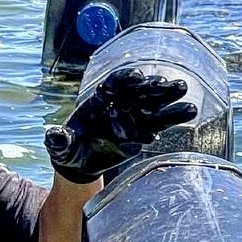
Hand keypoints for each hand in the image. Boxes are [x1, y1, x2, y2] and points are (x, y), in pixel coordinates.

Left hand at [44, 67, 196, 183]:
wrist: (80, 164)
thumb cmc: (68, 150)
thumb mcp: (60, 147)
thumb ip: (59, 140)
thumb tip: (53, 135)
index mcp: (96, 101)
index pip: (112, 85)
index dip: (124, 80)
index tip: (137, 77)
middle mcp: (117, 105)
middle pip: (136, 91)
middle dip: (151, 86)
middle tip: (167, 83)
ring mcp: (131, 117)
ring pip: (152, 104)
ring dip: (167, 97)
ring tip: (184, 89)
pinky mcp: (142, 131)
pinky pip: (160, 123)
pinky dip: (172, 118)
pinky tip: (188, 111)